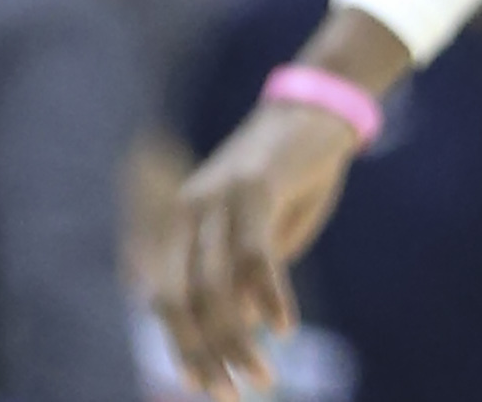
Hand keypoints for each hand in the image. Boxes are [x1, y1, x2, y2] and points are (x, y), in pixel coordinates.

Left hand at [151, 100, 359, 394]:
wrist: (316, 109)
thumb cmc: (287, 177)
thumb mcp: (258, 233)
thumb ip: (239, 277)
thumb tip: (236, 332)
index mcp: (177, 226)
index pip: (165, 301)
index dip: (179, 347)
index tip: (200, 387)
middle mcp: (186, 212)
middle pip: (185, 300)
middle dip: (207, 354)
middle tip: (231, 396)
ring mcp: (218, 198)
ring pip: (217, 287)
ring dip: (239, 339)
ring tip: (262, 377)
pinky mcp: (256, 186)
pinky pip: (255, 255)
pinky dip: (270, 297)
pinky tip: (285, 329)